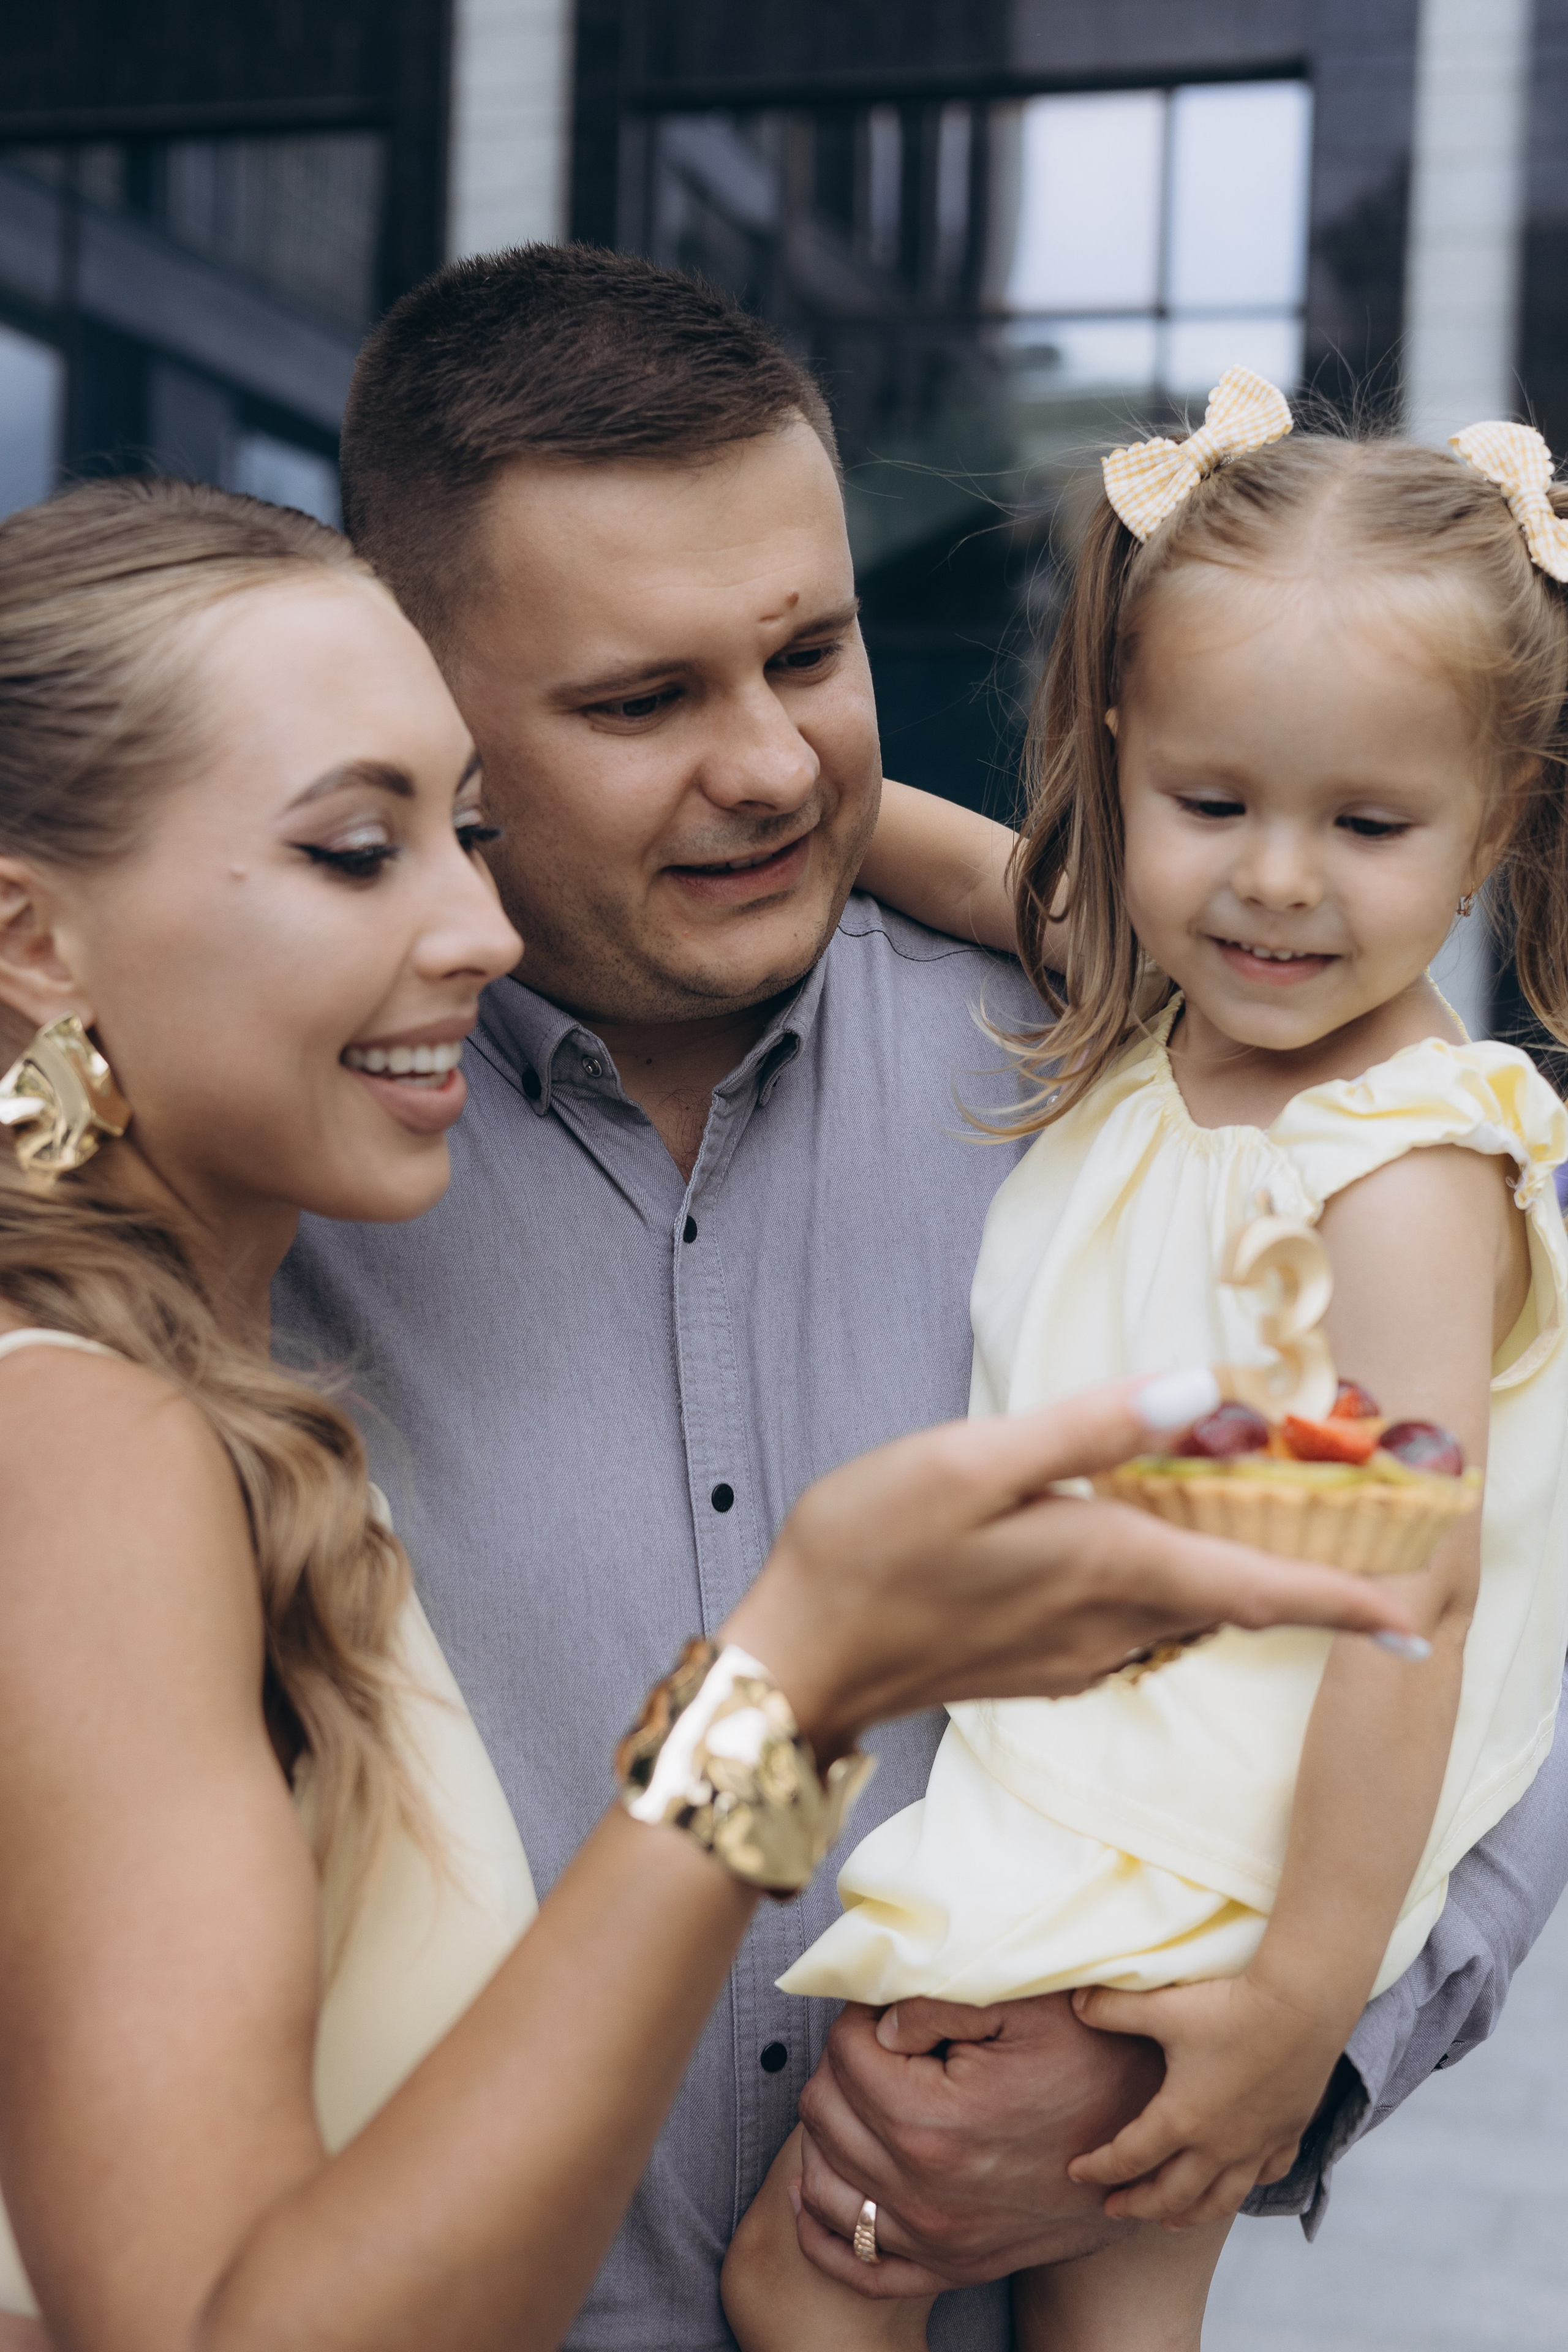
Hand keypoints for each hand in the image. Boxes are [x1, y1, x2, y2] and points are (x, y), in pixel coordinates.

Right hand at [726, 1373, 1416, 1758]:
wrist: (796, 1662)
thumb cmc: (870, 1547)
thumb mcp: (970, 1463)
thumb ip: (1087, 1429)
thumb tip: (1198, 1393)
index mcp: (1107, 1567)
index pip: (1260, 1589)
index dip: (1345, 1603)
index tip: (1416, 1617)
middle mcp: (1111, 1625)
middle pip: (1234, 1602)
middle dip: (1299, 1576)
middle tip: (1348, 1532)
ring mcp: (1077, 1656)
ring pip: (1188, 1615)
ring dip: (1233, 1578)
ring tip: (1253, 1521)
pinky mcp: (1042, 1667)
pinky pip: (1138, 1627)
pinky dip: (1171, 1588)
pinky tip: (1142, 1546)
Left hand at [789, 1993, 1163, 2295]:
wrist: (1149, 2140)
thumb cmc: (1092, 2061)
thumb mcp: (1025, 2005)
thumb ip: (937, 2001)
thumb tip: (879, 2022)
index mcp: (934, 2122)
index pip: (845, 2052)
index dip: (861, 2015)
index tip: (890, 2009)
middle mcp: (924, 2191)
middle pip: (824, 2112)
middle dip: (841, 2066)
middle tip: (880, 2044)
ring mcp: (936, 2240)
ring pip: (823, 2182)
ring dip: (828, 2133)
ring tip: (864, 2096)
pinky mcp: (950, 2267)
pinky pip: (856, 2264)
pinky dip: (825, 2227)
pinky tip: (825, 2185)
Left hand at [1067, 1971, 1347, 2226]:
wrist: (1302, 2006)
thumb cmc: (1230, 2007)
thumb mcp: (1163, 2007)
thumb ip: (1113, 2008)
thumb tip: (1074, 2003)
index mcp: (1182, 2119)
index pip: (1128, 2157)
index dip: (1098, 2168)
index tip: (1075, 2173)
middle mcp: (1220, 2145)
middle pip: (1172, 2193)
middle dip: (1138, 2205)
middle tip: (1113, 2210)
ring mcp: (1257, 2144)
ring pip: (1220, 2199)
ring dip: (1191, 2214)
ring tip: (1170, 2222)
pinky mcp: (1288, 2133)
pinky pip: (1266, 2175)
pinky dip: (1246, 2187)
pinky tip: (1236, 2185)